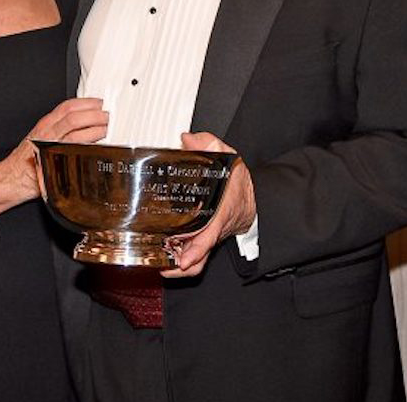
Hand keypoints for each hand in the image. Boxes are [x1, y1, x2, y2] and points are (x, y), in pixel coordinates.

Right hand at [0, 98, 106, 200]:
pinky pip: (74, 152)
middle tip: (106, 116)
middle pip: (73, 117)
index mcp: (45, 125)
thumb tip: (83, 121)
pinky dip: (88, 147)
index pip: (67, 107)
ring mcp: (51, 148)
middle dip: (93, 114)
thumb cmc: (26, 159)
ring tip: (105, 129)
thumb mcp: (40, 136)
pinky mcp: (55, 163)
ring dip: (94, 129)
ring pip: (76, 133)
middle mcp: (48, 133)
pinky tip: (97, 146)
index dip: (86, 103)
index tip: (98, 103)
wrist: (11, 178)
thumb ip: (59, 128)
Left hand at [162, 132, 254, 277]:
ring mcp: (208, 239)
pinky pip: (192, 257)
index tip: (184, 259)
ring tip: (157, 262)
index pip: (208, 237)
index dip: (196, 250)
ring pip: (195, 262)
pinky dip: (179, 260)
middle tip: (159, 262)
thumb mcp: (228, 157)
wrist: (250, 197)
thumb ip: (208, 145)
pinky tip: (163, 253)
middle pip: (198, 257)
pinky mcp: (203, 242)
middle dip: (178, 264)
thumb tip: (188, 140)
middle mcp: (214, 230)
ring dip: (176, 265)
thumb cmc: (239, 182)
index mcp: (220, 213)